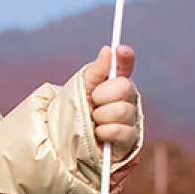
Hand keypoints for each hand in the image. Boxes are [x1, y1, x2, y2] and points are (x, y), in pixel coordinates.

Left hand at [83, 44, 138, 160]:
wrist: (65, 144)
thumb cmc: (73, 115)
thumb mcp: (80, 90)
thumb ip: (95, 72)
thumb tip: (108, 50)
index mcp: (113, 85)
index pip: (124, 67)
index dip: (125, 58)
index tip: (120, 49)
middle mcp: (125, 100)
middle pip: (125, 86)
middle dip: (102, 95)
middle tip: (93, 103)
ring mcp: (129, 120)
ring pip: (122, 110)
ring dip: (101, 116)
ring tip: (93, 121)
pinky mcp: (128, 141)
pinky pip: (120, 130)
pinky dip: (104, 132)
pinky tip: (98, 134)